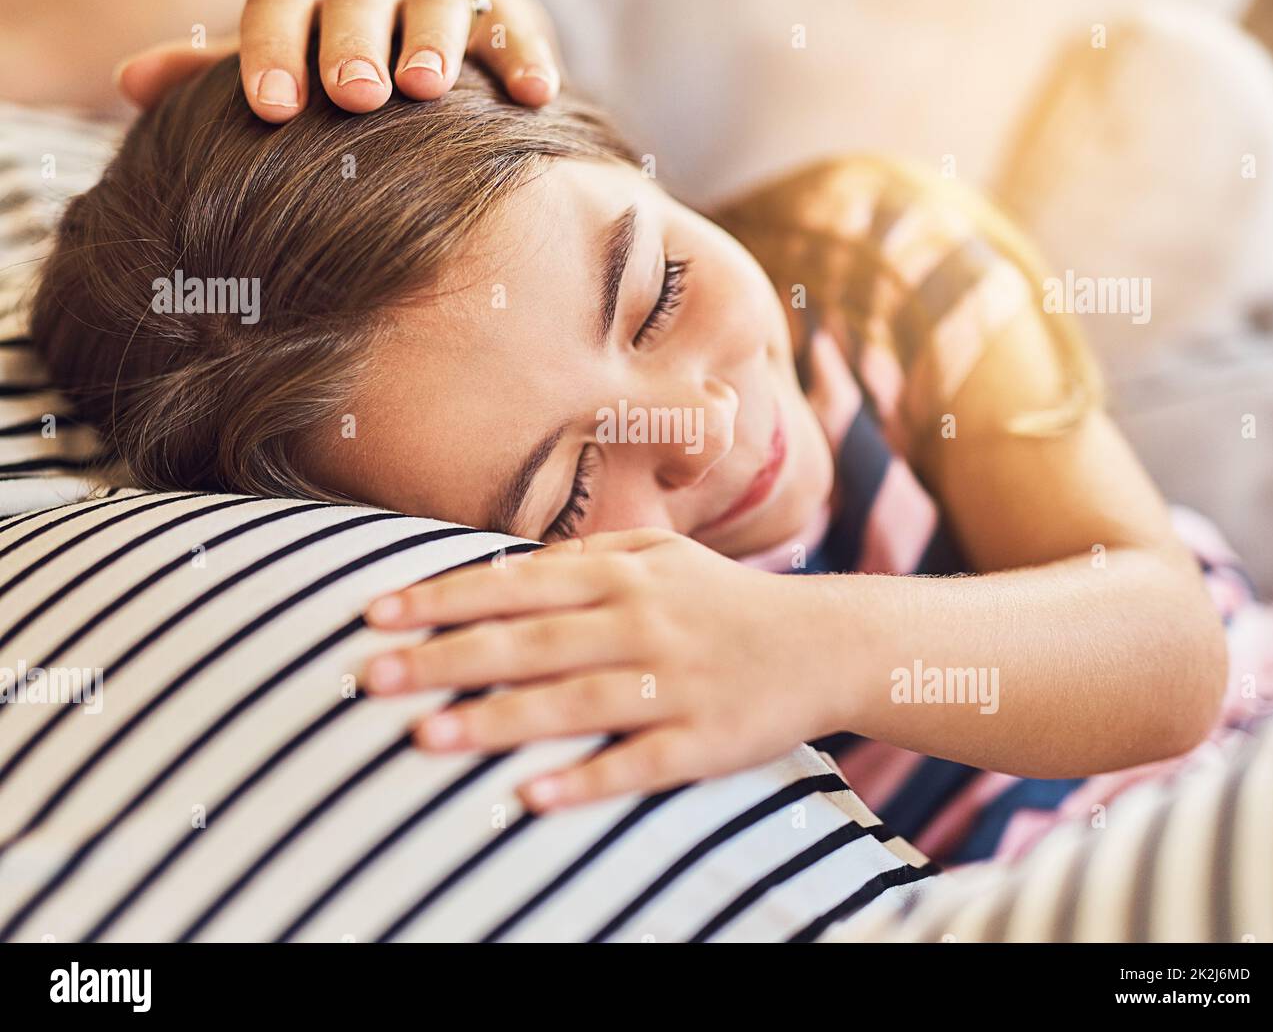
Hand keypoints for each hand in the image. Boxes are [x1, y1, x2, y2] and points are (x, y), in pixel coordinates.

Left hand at [115, 0, 561, 121]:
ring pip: (435, 1)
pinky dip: (525, 58)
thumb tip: (131, 82)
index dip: (273, 52)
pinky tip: (534, 97)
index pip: (280, 7)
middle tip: (353, 95)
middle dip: (352, 43)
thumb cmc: (346, 70)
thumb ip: (218, 74)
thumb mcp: (286, 66)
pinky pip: (516, 29)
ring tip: (427, 89)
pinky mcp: (507, 13)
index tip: (275, 111)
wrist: (439, 53)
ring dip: (432, 41)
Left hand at [362, 530, 842, 812]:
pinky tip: (529, 797)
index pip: (516, 583)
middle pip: (529, 642)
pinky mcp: (703, 740)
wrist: (826, 642)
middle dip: (445, 658)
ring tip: (423, 738)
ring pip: (572, 702)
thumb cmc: (723, 598)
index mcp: (624, 574)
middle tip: (371, 677)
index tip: (377, 613)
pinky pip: (636, 763)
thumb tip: (503, 561)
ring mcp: (672, 683)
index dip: (444, 597)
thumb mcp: (663, 553)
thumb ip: (588, 551)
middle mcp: (641, 622)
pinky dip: (583, 780)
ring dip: (495, 720)